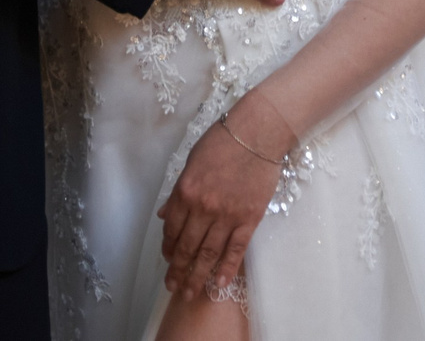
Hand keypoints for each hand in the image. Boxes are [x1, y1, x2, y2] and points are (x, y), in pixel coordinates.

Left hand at [158, 98, 295, 299]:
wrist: (259, 131)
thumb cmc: (224, 141)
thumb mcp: (192, 161)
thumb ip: (178, 191)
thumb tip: (166, 215)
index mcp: (185, 191)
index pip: (172, 229)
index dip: (168, 247)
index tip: (168, 258)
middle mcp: (203, 207)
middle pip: (187, 247)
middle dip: (178, 270)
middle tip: (172, 287)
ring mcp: (227, 215)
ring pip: (208, 253)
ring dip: (196, 276)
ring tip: (189, 292)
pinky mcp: (249, 218)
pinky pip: (236, 249)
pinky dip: (226, 268)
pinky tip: (217, 283)